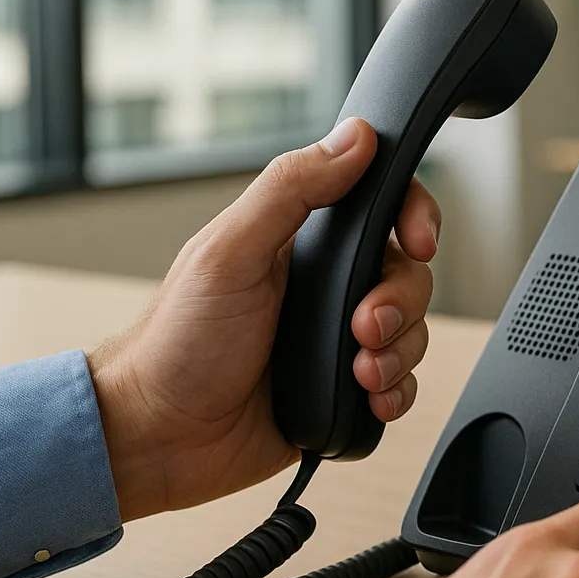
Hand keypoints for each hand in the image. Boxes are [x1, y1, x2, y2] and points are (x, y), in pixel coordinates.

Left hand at [89, 118, 441, 520]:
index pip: (381, 206)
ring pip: (413, 332)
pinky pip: (401, 385)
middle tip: (362, 327)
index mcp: (302, 241)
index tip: (418, 241)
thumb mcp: (229, 251)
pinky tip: (367, 398)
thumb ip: (290, 189)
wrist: (160, 438)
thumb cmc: (175, 344)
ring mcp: (336, 340)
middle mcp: (325, 288)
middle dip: (401, 304)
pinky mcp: (344, 392)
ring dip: (399, 353)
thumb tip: (354, 139)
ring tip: (356, 372)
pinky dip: (396, 392)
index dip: (414, 217)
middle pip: (409, 275)